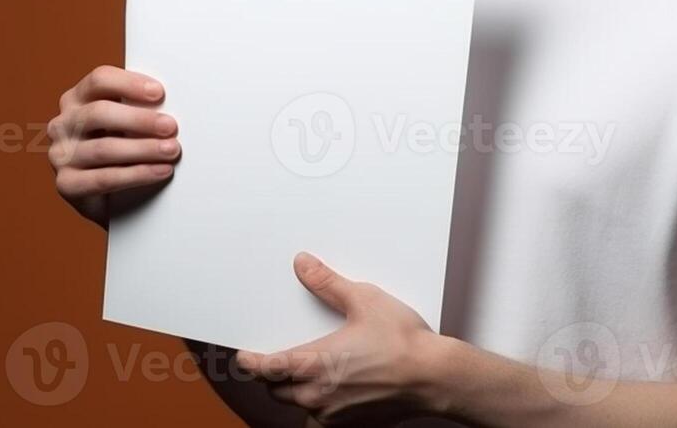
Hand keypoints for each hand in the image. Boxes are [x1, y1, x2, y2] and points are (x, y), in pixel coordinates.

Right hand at [47, 64, 180, 226]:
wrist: (111, 196)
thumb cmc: (123, 148)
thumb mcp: (127, 122)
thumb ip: (139, 107)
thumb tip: (171, 102)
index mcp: (77, 99)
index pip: (99, 80)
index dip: (129, 84)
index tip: (159, 93)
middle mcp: (62, 123)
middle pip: (99, 113)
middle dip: (140, 120)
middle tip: (171, 126)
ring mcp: (60, 154)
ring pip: (103, 148)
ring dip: (143, 149)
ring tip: (171, 150)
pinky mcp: (66, 184)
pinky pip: (103, 178)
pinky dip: (137, 174)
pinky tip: (160, 171)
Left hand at [234, 252, 441, 425]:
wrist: (434, 378)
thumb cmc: (403, 341)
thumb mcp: (363, 300)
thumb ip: (327, 283)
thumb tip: (303, 265)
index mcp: (314, 363)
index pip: (266, 368)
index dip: (249, 362)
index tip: (243, 355)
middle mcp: (318, 394)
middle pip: (277, 389)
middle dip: (271, 376)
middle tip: (274, 360)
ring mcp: (334, 413)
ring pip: (298, 406)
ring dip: (294, 393)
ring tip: (301, 376)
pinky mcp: (351, 424)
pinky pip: (320, 420)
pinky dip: (317, 408)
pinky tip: (330, 393)